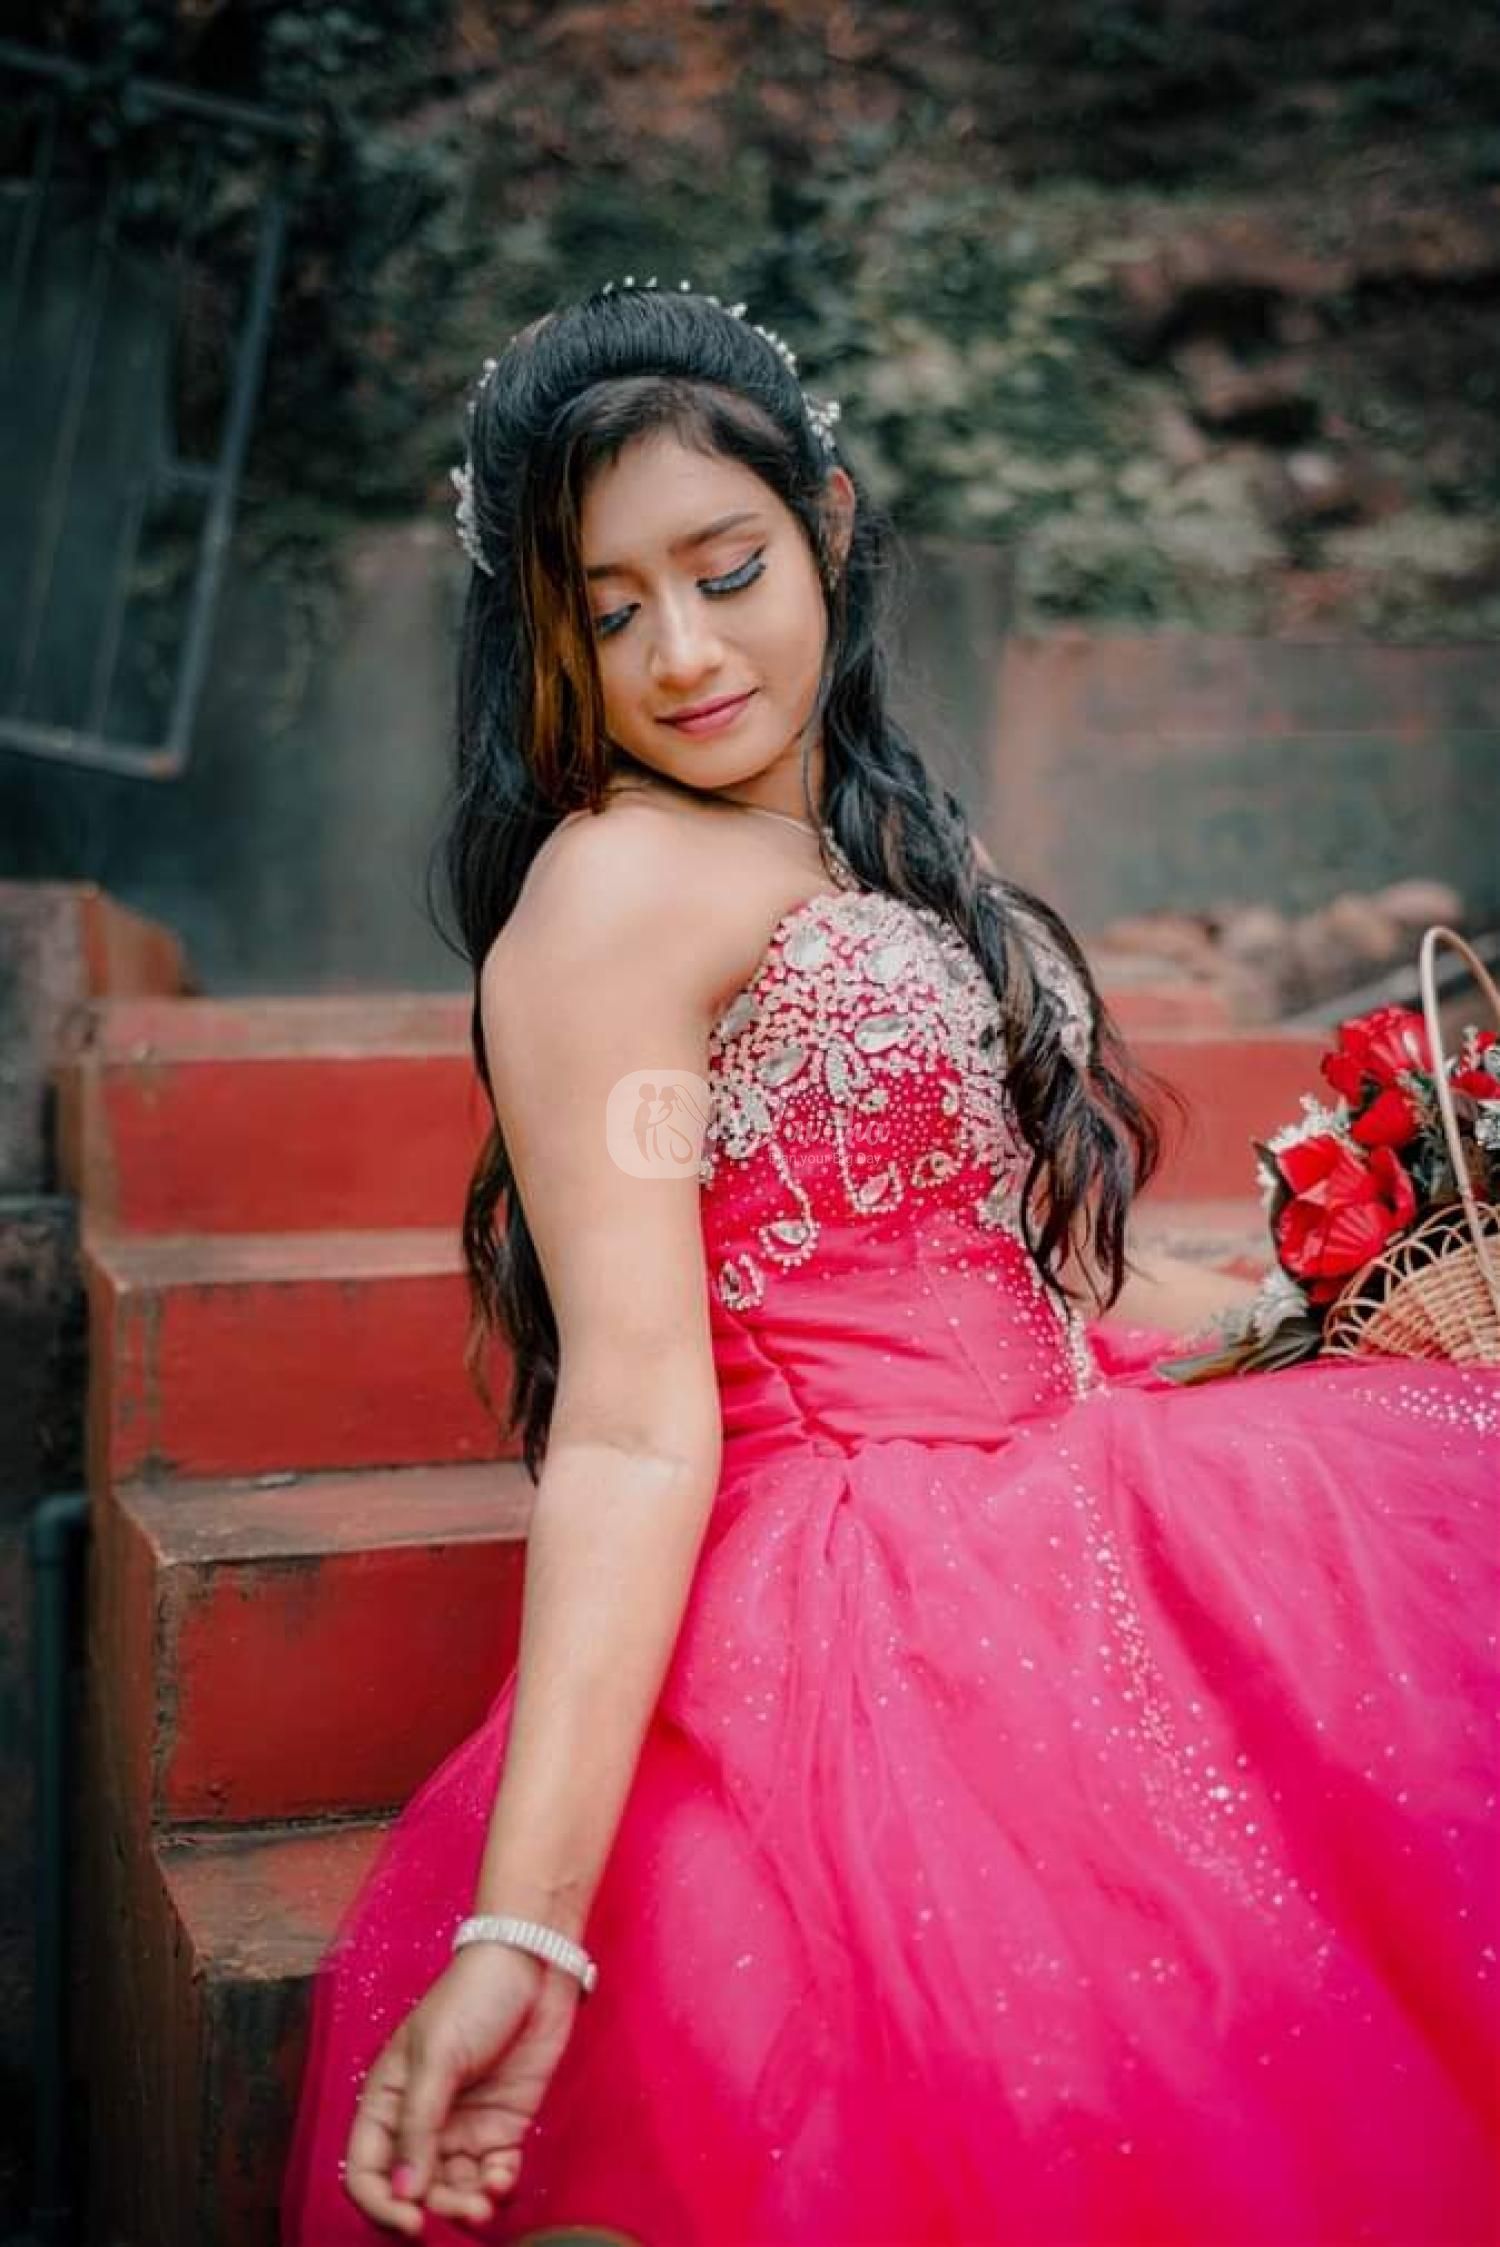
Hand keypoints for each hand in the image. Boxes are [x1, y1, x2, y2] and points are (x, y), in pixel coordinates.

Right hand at [344, 1939, 581, 2233]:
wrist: (534, 1964)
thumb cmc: (474, 1994)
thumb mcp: (437, 2056)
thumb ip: (419, 2125)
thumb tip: (404, 2191)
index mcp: (389, 2100)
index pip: (367, 2170)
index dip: (381, 2203)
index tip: (410, 2219)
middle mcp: (422, 2122)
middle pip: (414, 2190)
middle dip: (437, 2208)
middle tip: (465, 2209)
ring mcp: (463, 2126)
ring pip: (454, 2190)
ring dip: (468, 2205)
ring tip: (488, 2201)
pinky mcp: (502, 2126)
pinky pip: (492, 2176)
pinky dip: (497, 2188)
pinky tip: (505, 2178)